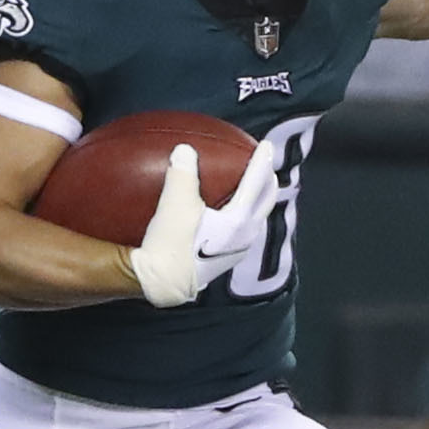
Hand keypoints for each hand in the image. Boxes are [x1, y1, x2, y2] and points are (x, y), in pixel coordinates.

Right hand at [130, 141, 277, 306]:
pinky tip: (230, 213)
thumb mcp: (174, 204)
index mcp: (238, 221)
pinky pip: (244, 230)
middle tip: (266, 165)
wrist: (161, 283)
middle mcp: (245, 236)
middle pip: (265, 202)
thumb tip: (185, 149)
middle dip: (268, 181)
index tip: (266, 145)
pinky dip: (244, 214)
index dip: (261, 161)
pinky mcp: (226, 260)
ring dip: (258, 200)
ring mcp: (238, 250)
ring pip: (256, 218)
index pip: (256, 184)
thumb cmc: (169, 244)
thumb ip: (182, 174)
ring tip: (254, 187)